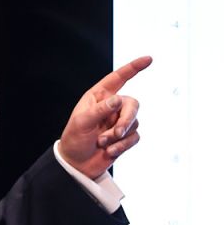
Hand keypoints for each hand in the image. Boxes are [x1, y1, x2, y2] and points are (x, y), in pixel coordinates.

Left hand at [58, 56, 151, 178]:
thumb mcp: (82, 122)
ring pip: (134, 122)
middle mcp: (112, 106)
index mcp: (99, 96)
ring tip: (102, 143)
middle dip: (127, 119)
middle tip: (117, 133)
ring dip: (119, 136)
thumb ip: (100, 110)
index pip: (118, 78)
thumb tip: (119, 99)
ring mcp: (119, 122)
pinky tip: (110, 151)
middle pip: (132, 104)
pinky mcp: (125, 137)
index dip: (134, 68)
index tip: (149, 59)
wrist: (77, 165)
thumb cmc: (74, 139)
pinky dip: (123, 145)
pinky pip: (134, 137)